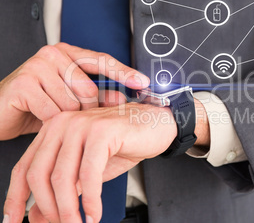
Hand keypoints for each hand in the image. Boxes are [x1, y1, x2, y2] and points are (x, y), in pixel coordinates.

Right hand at [0, 43, 149, 139]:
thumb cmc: (36, 103)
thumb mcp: (70, 99)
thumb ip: (95, 96)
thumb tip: (122, 99)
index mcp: (68, 53)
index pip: (103, 61)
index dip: (125, 73)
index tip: (144, 82)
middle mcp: (53, 54)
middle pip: (90, 89)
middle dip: (85, 111)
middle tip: (70, 115)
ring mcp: (37, 66)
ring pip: (73, 104)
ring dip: (66, 118)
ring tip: (51, 114)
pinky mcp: (24, 83)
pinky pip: (53, 112)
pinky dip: (50, 122)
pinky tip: (39, 117)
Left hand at [4, 102, 177, 222]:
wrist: (156, 124)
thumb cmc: (124, 143)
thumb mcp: (88, 169)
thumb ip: (63, 188)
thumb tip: (37, 215)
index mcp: (53, 130)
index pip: (24, 167)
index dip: (16, 198)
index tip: (14, 221)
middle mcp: (63, 124)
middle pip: (40, 175)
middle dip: (48, 209)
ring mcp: (82, 125)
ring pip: (63, 177)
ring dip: (69, 209)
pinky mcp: (102, 132)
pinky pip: (89, 174)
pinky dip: (91, 199)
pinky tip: (95, 213)